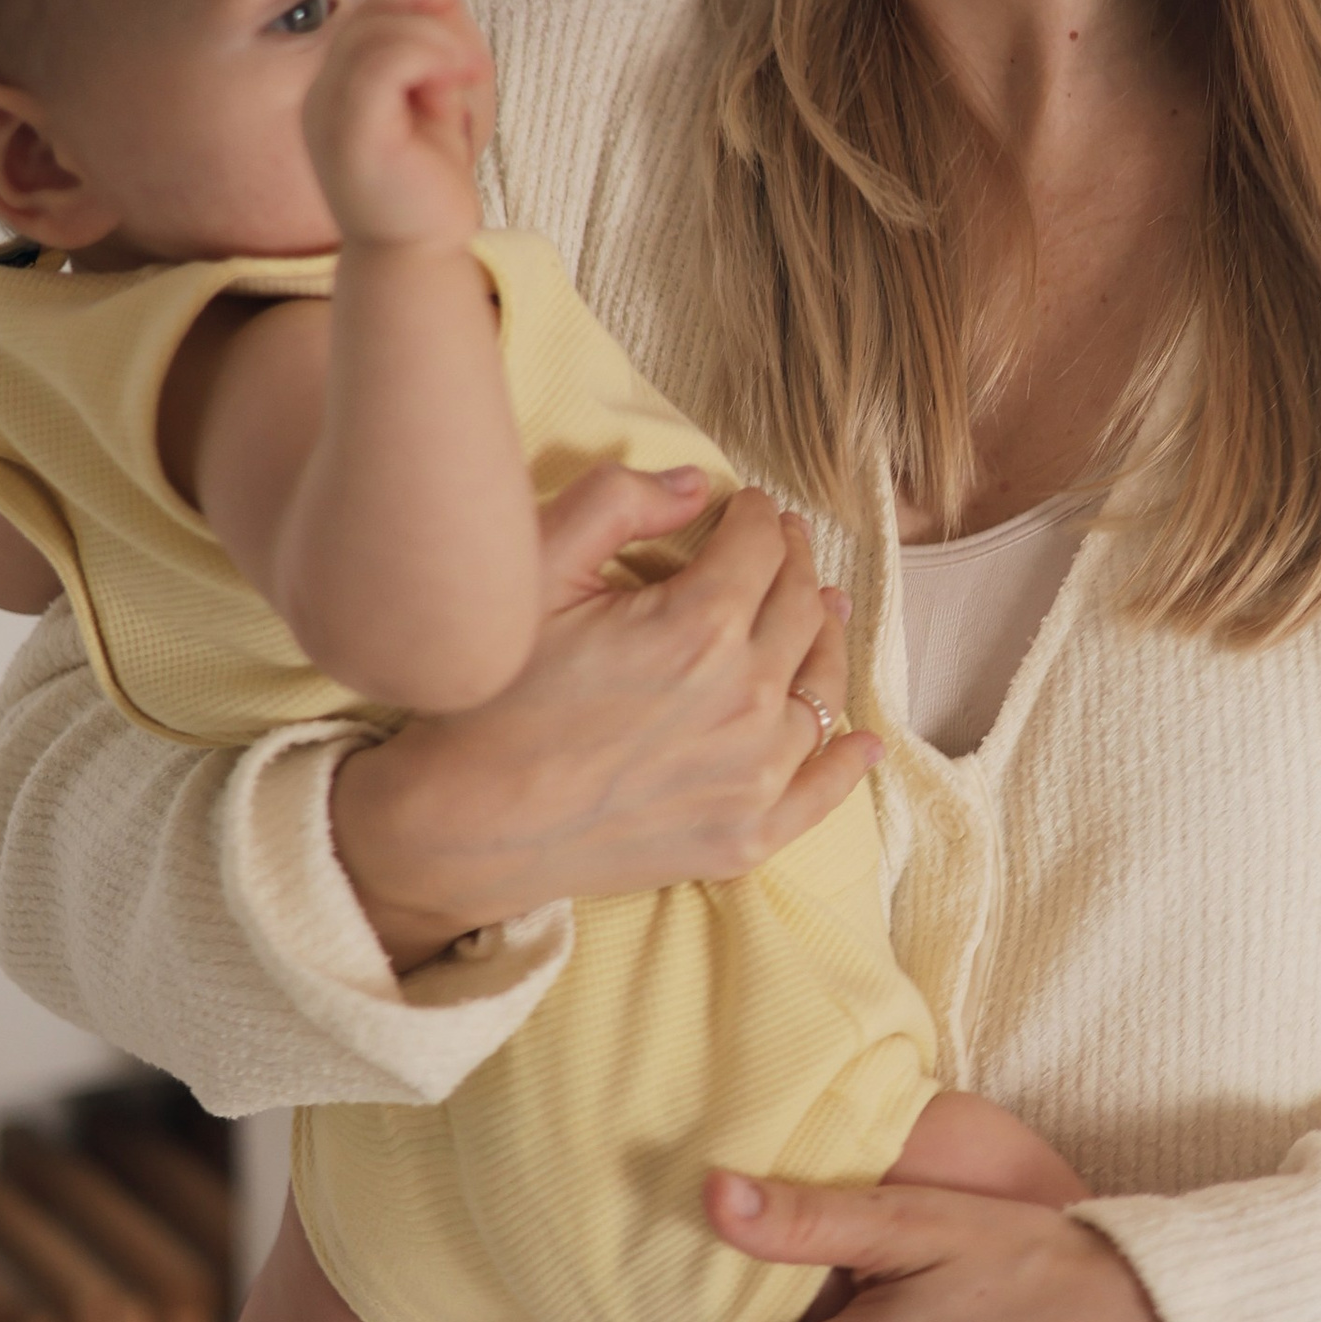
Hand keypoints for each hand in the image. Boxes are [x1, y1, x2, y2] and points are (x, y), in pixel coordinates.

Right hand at [305, 0, 495, 247]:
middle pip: (367, 17)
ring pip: (375, 36)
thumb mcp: (436, 98)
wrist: (423, 253)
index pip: (363, 14)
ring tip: (469, 74)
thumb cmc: (430, 185)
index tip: (454, 8)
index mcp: (334, 88)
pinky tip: (458, 81)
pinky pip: (382, 66)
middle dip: (428, 18)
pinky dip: (429, 56)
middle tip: (472, 60)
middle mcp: (320, 98)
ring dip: (436, 40)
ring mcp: (328, 117)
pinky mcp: (351, 136)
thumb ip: (432, 43)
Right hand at [331, 474, 875, 966]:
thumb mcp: (536, 570)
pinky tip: (861, 739)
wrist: (459, 825)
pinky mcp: (745, 837)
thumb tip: (697, 484)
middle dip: (794, 565)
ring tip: (819, 615)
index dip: (759, 516)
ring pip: (823, 689)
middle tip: (783, 548)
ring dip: (824, 641)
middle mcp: (746, 699)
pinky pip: (822, 791)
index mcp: (700, 625)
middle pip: (802, 608)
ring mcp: (753, 775)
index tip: (751, 508)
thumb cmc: (491, 696)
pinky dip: (848, 760)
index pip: (762, 546)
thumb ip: (618, 503)